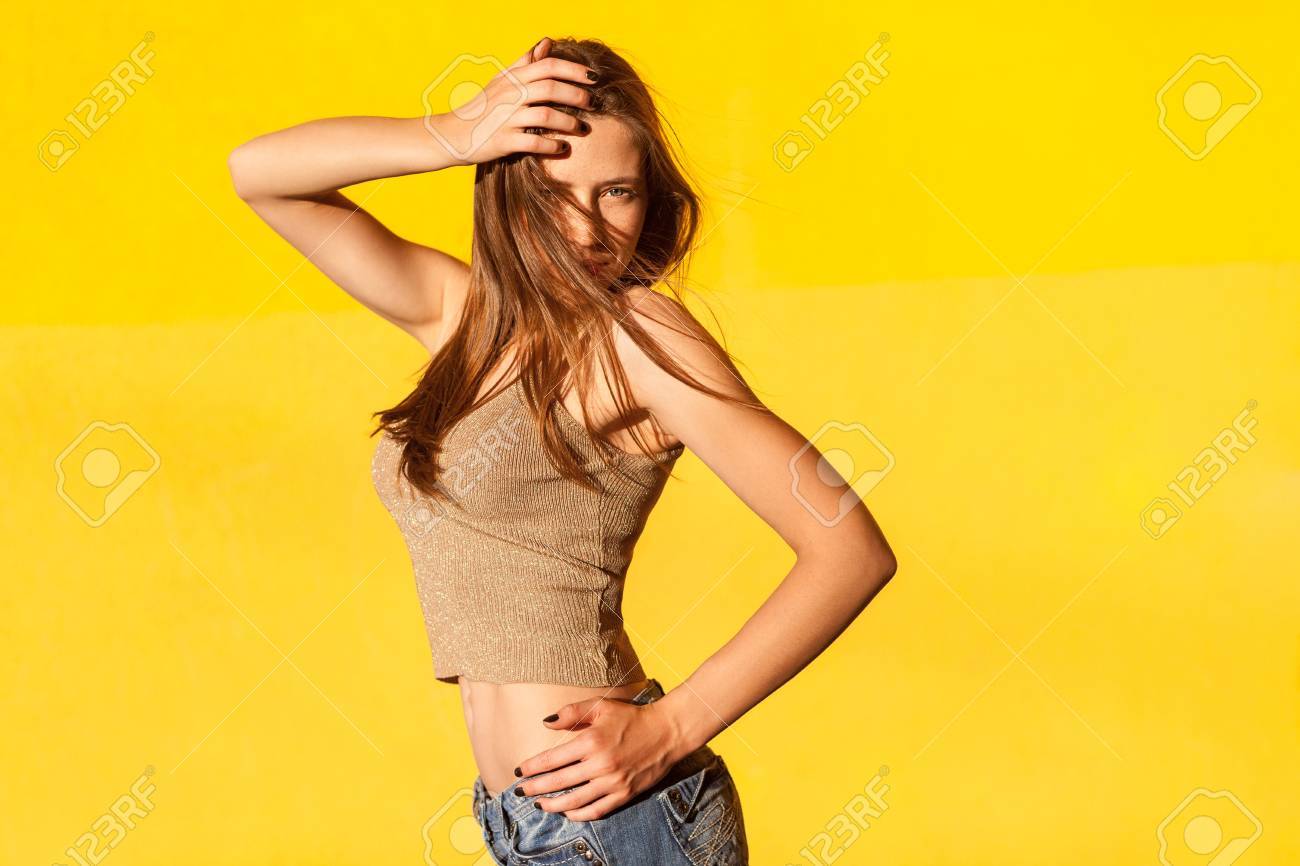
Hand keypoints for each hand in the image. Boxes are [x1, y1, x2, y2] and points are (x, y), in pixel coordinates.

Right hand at [428, 36, 595, 166]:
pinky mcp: (503, 141)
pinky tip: (562, 148)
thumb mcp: (502, 80)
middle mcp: (510, 95)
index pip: (548, 66)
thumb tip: (547, 42)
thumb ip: (525, 63)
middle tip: (593, 103)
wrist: (452, 134)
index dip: (573, 70)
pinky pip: (533, 142)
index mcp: (513, 78)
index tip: (593, 77)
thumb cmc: (482, 107)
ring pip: (545, 115)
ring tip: (582, 128)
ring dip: (568, 122)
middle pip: (550, 88)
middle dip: (576, 95)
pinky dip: (551, 145)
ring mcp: (506, 118)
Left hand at [514, 694, 692, 820]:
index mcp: (591, 741)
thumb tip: (546, 722)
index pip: (552, 759)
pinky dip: (579, 815)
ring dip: (553, 805)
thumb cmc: (632, 716)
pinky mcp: (624, 794)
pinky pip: (597, 810)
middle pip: (559, 782)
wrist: (667, 731)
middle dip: (535, 788)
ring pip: (575, 801)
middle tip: (520, 792)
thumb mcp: (601, 706)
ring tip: (539, 804)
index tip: (519, 771)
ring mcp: (613, 782)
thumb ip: (572, 713)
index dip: (532, 767)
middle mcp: (600, 764)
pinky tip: (567, 812)